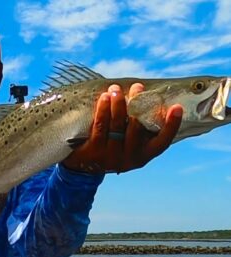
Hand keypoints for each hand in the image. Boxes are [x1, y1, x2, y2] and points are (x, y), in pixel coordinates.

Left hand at [62, 83, 182, 173]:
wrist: (82, 166)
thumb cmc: (109, 146)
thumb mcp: (126, 143)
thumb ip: (136, 127)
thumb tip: (145, 97)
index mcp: (142, 156)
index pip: (161, 143)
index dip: (171, 127)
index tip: (176, 107)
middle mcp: (128, 159)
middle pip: (137, 129)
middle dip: (138, 105)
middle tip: (137, 87)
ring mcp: (110, 157)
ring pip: (117, 126)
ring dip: (118, 104)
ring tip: (115, 89)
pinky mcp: (93, 152)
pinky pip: (100, 127)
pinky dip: (103, 110)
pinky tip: (104, 98)